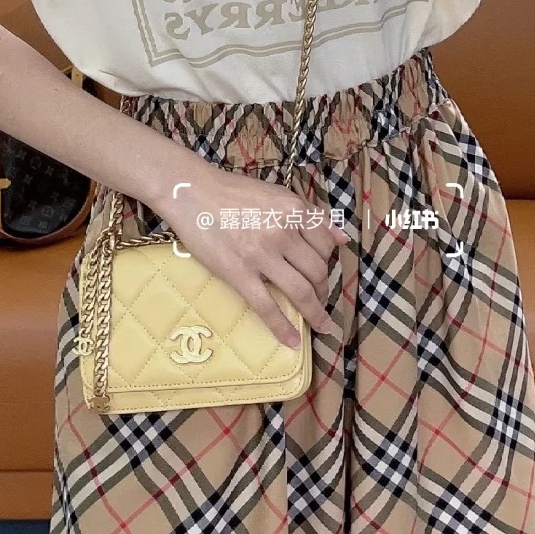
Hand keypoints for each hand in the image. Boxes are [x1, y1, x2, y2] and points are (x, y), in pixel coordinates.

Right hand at [152, 158, 346, 348]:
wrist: (191, 193)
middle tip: (321, 300)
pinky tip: (292, 341)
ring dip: (315, 312)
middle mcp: (282, 233)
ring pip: (300, 291)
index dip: (329, 263)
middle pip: (317, 271)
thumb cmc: (233, 192)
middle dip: (323, 291)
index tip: (323, 273)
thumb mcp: (278, 194)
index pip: (326, 245)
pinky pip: (266, 306)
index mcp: (293, 211)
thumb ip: (311, 215)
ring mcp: (261, 256)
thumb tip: (343, 238)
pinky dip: (282, 327)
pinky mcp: (239, 274)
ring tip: (320, 324)